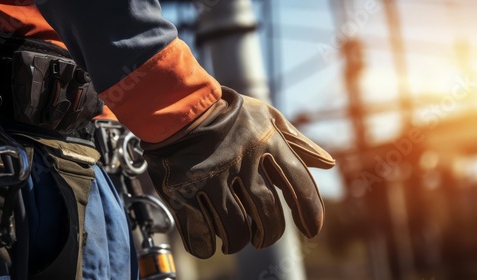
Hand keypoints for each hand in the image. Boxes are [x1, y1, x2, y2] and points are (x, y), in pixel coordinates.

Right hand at [142, 87, 334, 258]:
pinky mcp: (182, 190)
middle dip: (269, 234)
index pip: (298, 184)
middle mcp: (241, 161)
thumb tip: (329, 164)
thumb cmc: (226, 112)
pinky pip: (200, 231)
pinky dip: (206, 245)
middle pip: (267, 214)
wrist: (175, 105)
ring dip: (238, 242)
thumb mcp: (265, 117)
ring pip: (235, 229)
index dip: (310, 212)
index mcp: (265, 142)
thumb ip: (297, 142)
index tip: (312, 231)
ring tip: (235, 242)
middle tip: (263, 238)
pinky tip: (208, 243)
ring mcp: (210, 177)